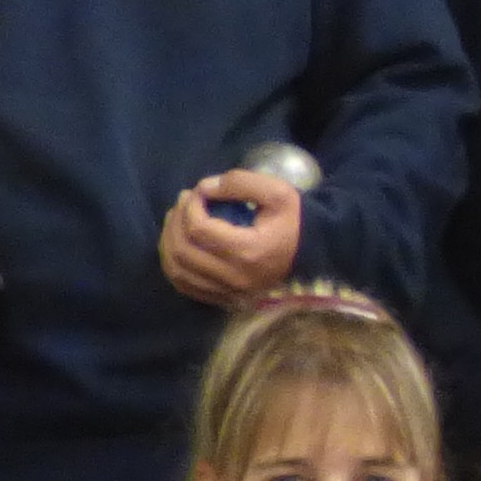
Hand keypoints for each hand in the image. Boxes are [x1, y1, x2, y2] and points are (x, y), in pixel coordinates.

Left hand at [159, 168, 306, 305]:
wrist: (312, 252)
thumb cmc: (293, 221)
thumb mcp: (276, 192)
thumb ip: (239, 182)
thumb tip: (203, 189)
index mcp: (248, 252)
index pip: (198, 229)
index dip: (190, 206)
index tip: (198, 192)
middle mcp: (235, 278)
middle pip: (182, 250)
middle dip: (176, 221)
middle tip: (184, 203)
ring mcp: (228, 292)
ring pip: (177, 270)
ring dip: (169, 242)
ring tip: (177, 221)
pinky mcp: (224, 298)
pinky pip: (184, 285)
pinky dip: (174, 264)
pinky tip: (178, 245)